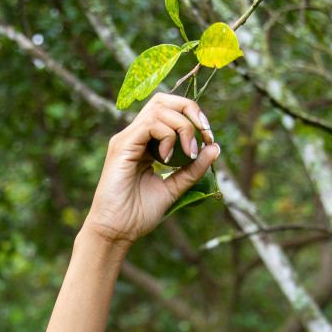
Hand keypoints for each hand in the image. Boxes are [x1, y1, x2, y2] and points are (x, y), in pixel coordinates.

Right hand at [80, 93, 220, 246]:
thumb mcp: (174, 188)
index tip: (208, 139)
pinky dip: (167, 136)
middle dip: (190, 109)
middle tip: (205, 132)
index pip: (170, 111)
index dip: (193, 117)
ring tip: (188, 154)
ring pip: (159, 108)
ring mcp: (127, 138)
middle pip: (163, 100)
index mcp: (146, 142)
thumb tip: (215, 148)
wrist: (116, 231)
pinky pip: (150, 124)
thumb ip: (192, 169)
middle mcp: (135, 135)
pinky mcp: (122, 145)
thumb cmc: (138, 213)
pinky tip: (168, 159)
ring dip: (183, 127)